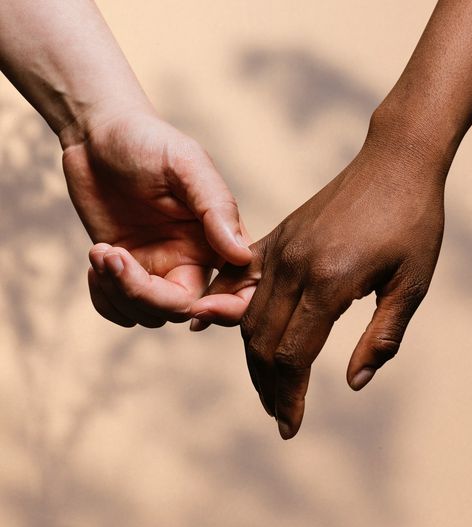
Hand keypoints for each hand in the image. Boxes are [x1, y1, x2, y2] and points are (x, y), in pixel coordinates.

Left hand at [62, 109, 250, 326]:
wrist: (96, 134)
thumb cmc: (147, 140)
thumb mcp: (186, 164)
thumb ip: (216, 207)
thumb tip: (242, 256)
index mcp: (217, 240)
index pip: (240, 290)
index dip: (226, 311)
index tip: (198, 309)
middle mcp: (191, 261)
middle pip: (183, 310)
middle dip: (144, 294)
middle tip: (113, 257)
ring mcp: (156, 269)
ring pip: (148, 315)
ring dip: (117, 292)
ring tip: (100, 252)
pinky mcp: (124, 272)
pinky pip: (121, 311)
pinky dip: (105, 299)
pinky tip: (97, 261)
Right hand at [190, 125, 445, 437]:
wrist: (395, 161)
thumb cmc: (413, 222)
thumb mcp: (413, 284)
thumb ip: (382, 337)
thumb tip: (353, 384)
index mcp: (330, 282)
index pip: (294, 355)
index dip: (290, 397)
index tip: (291, 426)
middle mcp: (294, 268)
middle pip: (263, 343)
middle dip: (270, 387)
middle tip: (280, 416)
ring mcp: (280, 251)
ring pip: (249, 318)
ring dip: (254, 360)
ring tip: (268, 388)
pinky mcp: (275, 238)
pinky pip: (238, 279)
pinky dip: (222, 306)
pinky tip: (204, 323)